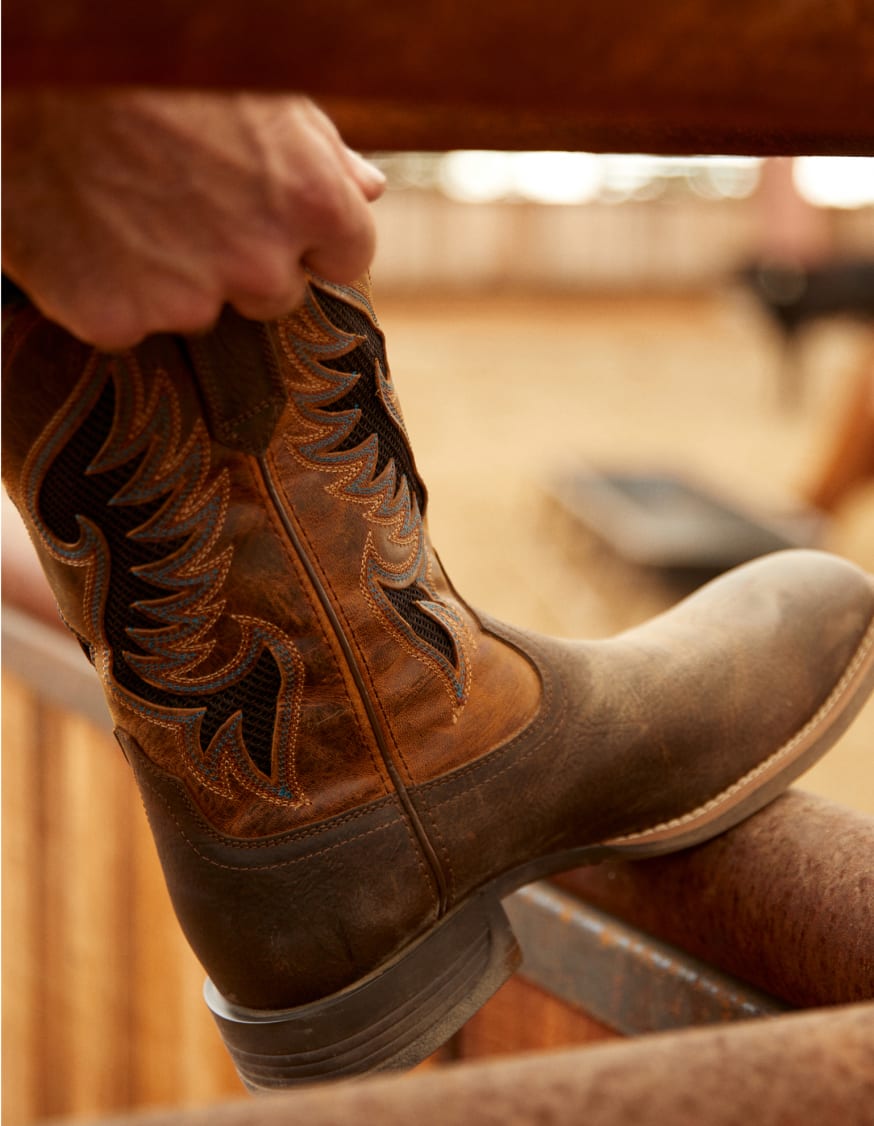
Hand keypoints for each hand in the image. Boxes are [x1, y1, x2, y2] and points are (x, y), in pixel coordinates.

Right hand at [2, 89, 385, 348]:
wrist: (32, 63)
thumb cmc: (155, 60)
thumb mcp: (257, 86)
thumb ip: (322, 150)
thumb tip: (368, 188)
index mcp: (310, 201)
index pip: (348, 256)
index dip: (312, 238)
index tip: (279, 219)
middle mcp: (259, 263)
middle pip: (275, 294)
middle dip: (245, 260)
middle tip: (188, 202)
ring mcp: (187, 299)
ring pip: (201, 311)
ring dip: (177, 277)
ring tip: (129, 205)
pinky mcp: (115, 319)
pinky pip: (128, 323)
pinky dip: (111, 291)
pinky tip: (88, 234)